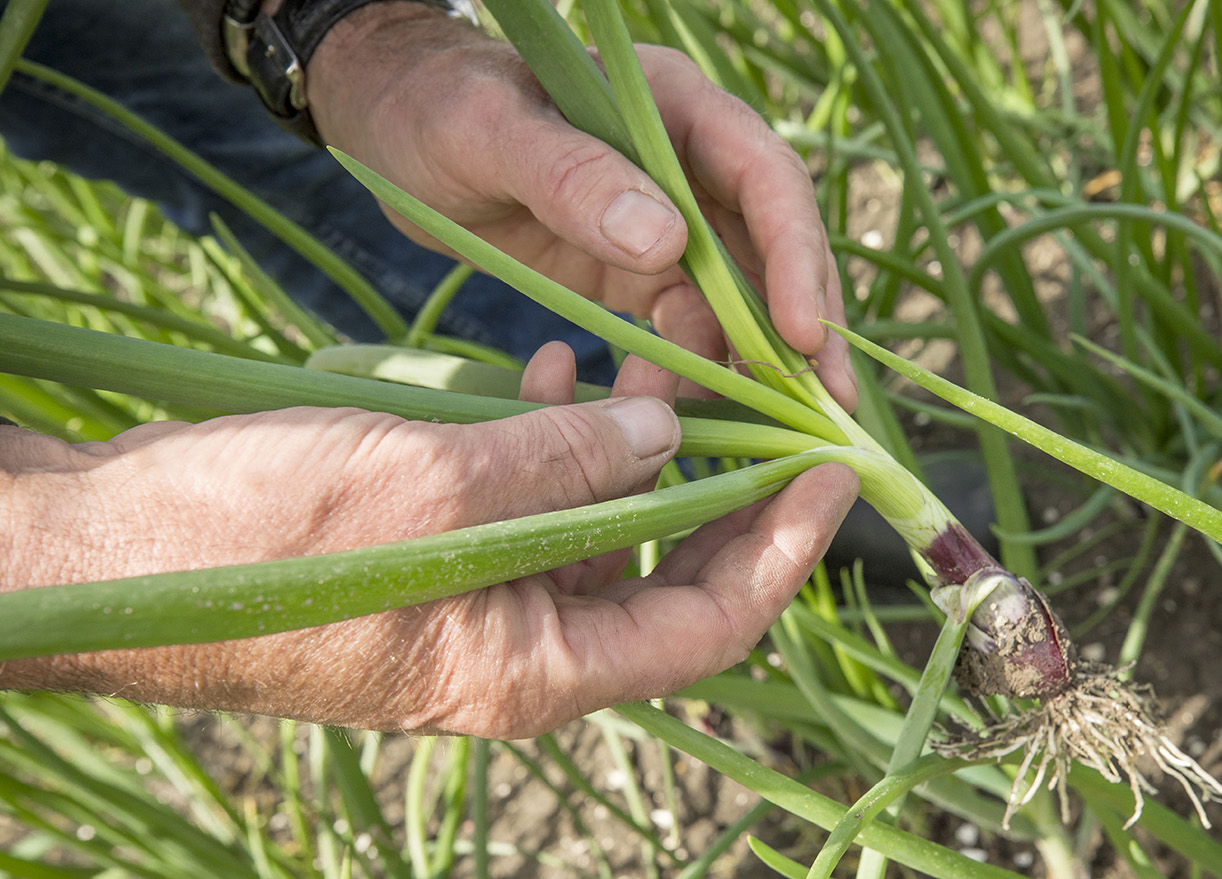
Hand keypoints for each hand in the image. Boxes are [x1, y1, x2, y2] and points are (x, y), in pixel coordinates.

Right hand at [0, 345, 858, 736]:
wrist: (107, 549)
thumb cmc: (258, 541)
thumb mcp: (433, 488)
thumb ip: (565, 463)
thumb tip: (667, 434)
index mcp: (533, 672)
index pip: (706, 628)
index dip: (782, 553)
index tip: (832, 471)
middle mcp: (517, 651)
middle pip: (663, 575)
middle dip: (717, 484)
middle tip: (759, 396)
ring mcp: (472, 607)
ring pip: (596, 528)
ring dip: (631, 446)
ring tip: (643, 354)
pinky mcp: (430, 558)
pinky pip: (526, 502)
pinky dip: (551, 441)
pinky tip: (548, 369)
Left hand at [305, 3, 856, 409]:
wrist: (393, 126)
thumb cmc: (437, 106)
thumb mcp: (491, 132)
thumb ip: (572, 176)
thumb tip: (669, 241)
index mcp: (674, 109)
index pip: (764, 178)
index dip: (795, 256)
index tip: (803, 332)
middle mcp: (689, 167)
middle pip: (773, 249)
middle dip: (805, 326)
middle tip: (829, 405)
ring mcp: (669, 222)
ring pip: (739, 298)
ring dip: (761, 361)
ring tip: (785, 430)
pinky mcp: (639, 272)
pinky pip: (689, 326)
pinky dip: (704, 371)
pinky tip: (714, 419)